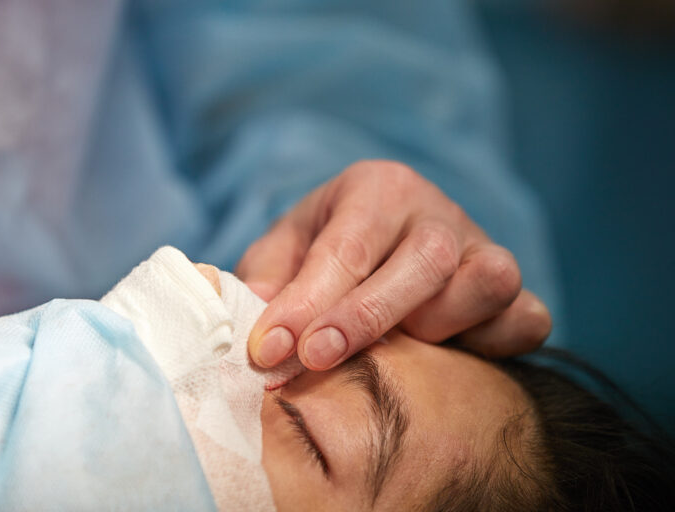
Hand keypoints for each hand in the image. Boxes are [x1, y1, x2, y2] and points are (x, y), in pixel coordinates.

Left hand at [236, 160, 551, 369]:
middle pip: (425, 259)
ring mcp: (484, 248)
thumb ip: (268, 278)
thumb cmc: (325, 249)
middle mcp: (437, 212)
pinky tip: (449, 358)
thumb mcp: (284, 250)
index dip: (308, 303)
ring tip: (397, 346)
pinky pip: (528, 318)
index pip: (348, 247)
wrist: (385, 241)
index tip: (271, 352)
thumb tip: (259, 325)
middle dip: (367, 317)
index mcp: (378, 189)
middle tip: (315, 359)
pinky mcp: (516, 290)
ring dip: (439, 324)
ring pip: (488, 280)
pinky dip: (497, 343)